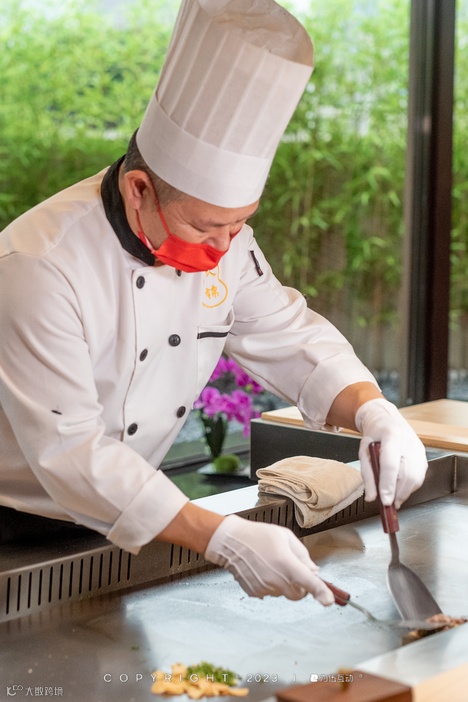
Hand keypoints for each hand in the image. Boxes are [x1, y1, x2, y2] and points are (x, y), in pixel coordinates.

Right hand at [204, 514, 333, 602]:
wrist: (231, 541)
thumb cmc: (257, 535)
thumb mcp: (285, 536)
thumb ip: (302, 555)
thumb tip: (313, 570)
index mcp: (287, 564)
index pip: (310, 583)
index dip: (322, 592)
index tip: (329, 600)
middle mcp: (276, 579)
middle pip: (299, 594)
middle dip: (301, 585)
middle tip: (293, 568)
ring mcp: (265, 588)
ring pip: (284, 593)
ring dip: (284, 583)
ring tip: (272, 563)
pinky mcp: (255, 592)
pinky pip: (270, 593)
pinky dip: (271, 584)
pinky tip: (263, 569)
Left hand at [355, 398, 427, 507]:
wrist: (387, 420)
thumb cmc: (374, 435)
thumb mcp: (363, 451)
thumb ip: (367, 475)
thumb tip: (371, 497)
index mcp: (390, 435)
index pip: (390, 464)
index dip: (388, 484)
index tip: (385, 501)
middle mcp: (408, 441)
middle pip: (406, 474)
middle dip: (397, 493)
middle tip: (388, 504)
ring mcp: (418, 448)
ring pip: (415, 478)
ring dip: (404, 492)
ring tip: (393, 497)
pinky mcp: (423, 455)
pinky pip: (419, 476)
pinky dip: (410, 486)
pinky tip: (401, 487)